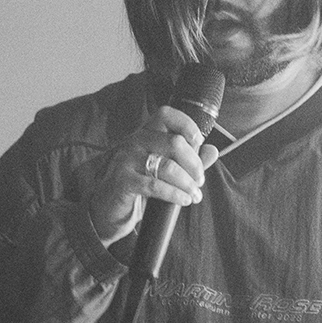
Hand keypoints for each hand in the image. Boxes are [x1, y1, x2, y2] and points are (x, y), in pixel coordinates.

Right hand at [87, 106, 220, 246]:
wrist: (108, 208)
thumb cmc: (137, 185)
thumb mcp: (162, 170)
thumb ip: (187, 160)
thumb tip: (213, 150)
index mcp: (144, 134)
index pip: (165, 114)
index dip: (186, 124)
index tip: (198, 141)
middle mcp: (134, 141)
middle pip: (174, 142)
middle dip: (194, 164)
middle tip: (199, 181)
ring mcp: (126, 159)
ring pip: (168, 166)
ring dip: (187, 183)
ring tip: (194, 195)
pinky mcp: (122, 180)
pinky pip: (155, 185)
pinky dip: (175, 194)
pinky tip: (183, 200)